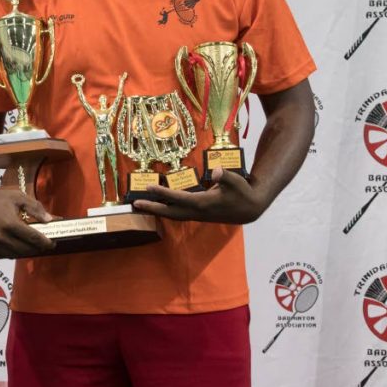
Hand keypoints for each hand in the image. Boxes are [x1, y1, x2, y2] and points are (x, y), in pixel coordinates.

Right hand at [0, 183, 56, 258]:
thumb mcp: (18, 197)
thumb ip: (35, 208)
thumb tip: (50, 220)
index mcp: (10, 224)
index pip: (33, 238)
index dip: (45, 242)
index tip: (52, 243)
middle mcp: (0, 237)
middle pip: (25, 249)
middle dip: (37, 248)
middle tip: (43, 246)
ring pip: (14, 255)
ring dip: (24, 252)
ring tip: (30, 247)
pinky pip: (1, 256)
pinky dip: (10, 253)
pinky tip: (15, 247)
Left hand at [133, 167, 268, 223]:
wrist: (250, 210)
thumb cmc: (243, 193)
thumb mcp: (237, 182)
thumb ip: (227, 176)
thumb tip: (217, 171)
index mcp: (204, 204)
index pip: (178, 198)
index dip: (163, 193)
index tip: (149, 187)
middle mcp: (198, 211)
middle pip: (170, 212)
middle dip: (153, 208)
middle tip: (135, 204)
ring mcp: (198, 215)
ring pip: (173, 214)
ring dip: (158, 210)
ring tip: (142, 205)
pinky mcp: (199, 214)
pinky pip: (179, 213)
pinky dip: (167, 210)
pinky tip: (160, 204)